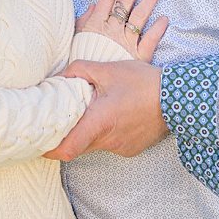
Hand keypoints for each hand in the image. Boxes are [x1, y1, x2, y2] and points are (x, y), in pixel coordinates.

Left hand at [47, 58, 170, 159]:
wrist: (179, 98)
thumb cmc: (144, 83)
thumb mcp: (109, 69)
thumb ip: (79, 70)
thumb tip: (59, 77)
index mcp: (99, 122)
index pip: (65, 149)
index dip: (47, 148)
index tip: (39, 140)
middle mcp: (108, 140)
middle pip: (76, 147)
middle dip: (67, 136)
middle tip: (62, 120)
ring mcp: (121, 147)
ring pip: (93, 145)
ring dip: (89, 132)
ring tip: (96, 111)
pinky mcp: (131, 149)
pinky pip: (110, 144)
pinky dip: (107, 133)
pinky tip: (117, 116)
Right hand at [75, 0, 169, 61]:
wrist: (86, 87)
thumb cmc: (82, 61)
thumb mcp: (77, 39)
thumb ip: (84, 21)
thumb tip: (93, 5)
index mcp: (96, 24)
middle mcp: (112, 30)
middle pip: (125, 2)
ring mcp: (126, 42)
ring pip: (139, 16)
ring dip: (149, 0)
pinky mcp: (137, 56)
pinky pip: (150, 39)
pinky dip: (158, 28)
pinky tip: (164, 19)